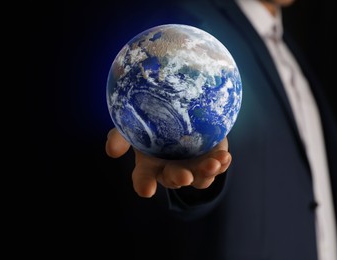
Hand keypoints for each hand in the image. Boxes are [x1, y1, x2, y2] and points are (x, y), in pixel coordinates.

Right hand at [105, 128, 230, 197]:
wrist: (180, 109)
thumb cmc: (152, 121)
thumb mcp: (133, 124)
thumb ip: (121, 136)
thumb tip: (111, 151)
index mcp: (150, 164)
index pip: (143, 178)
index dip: (144, 185)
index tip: (146, 190)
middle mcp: (171, 169)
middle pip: (174, 178)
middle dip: (179, 178)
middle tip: (184, 177)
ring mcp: (193, 165)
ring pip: (200, 178)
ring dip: (206, 173)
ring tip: (213, 164)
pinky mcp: (211, 156)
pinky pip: (218, 166)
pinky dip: (222, 163)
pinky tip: (224, 158)